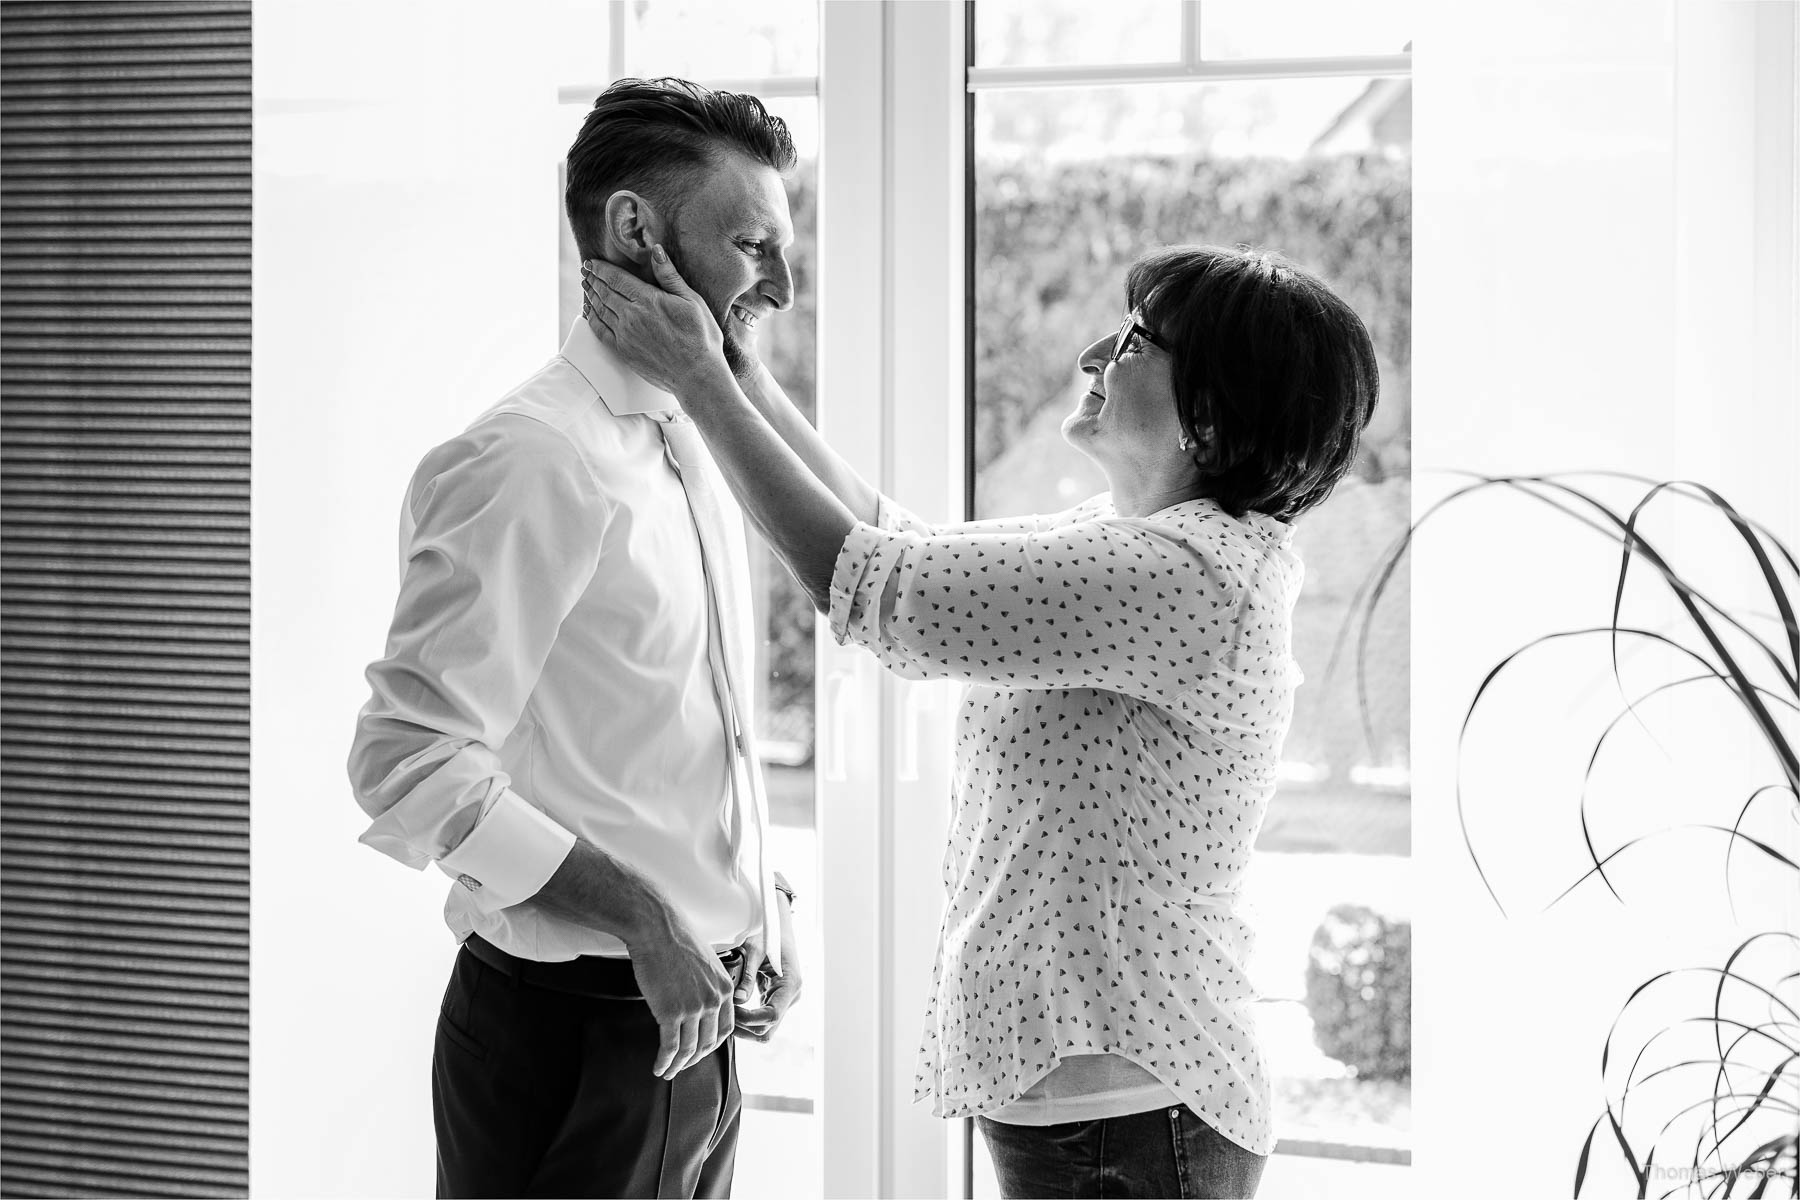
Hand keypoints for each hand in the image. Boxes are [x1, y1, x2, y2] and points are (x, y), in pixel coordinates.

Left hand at [581, 248, 732, 397]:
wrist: (697, 375)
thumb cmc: (700, 338)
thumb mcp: (692, 300)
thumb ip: (670, 276)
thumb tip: (656, 251)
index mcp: (648, 300)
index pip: (616, 278)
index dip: (601, 268)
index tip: (593, 262)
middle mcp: (631, 316)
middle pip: (604, 292)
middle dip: (593, 279)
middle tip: (585, 271)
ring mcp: (625, 335)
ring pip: (600, 309)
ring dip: (590, 295)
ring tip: (586, 286)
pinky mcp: (623, 351)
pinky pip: (600, 331)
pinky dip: (591, 318)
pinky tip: (589, 312)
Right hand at [628, 921, 736, 1079]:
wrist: (657, 929)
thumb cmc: (676, 941)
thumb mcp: (706, 963)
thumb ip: (709, 985)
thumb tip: (701, 1001)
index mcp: (725, 988)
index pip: (725, 1028)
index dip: (712, 1044)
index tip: (701, 1050)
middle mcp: (713, 1001)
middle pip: (708, 1043)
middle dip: (694, 1059)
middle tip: (683, 1066)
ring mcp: (693, 1009)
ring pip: (688, 1049)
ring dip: (678, 1065)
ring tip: (668, 1071)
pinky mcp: (671, 1013)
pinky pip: (670, 1046)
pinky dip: (664, 1061)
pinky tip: (658, 1067)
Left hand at [731, 890, 801, 1042]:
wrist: (776, 925)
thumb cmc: (767, 933)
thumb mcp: (755, 951)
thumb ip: (747, 976)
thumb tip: (737, 1000)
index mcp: (790, 984)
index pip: (771, 1016)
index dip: (748, 1019)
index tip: (730, 1012)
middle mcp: (791, 996)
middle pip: (767, 1030)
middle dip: (744, 1029)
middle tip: (723, 1017)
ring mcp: (785, 1000)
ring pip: (764, 1029)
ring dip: (744, 1028)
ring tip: (725, 1016)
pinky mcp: (776, 999)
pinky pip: (762, 1019)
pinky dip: (747, 1020)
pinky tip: (732, 1011)